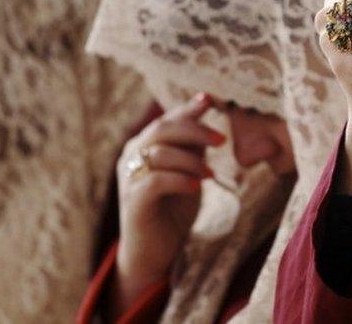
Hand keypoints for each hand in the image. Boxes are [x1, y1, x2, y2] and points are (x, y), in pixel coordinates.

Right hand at [111, 93, 224, 314]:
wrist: (153, 251)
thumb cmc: (172, 209)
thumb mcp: (188, 173)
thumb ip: (193, 150)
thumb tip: (209, 125)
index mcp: (144, 146)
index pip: (167, 119)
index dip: (188, 108)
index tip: (209, 99)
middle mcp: (132, 156)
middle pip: (162, 129)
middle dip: (195, 130)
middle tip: (222, 139)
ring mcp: (129, 178)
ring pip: (160, 153)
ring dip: (191, 160)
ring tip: (211, 173)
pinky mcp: (133, 200)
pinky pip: (156, 180)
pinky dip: (180, 179)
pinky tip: (196, 185)